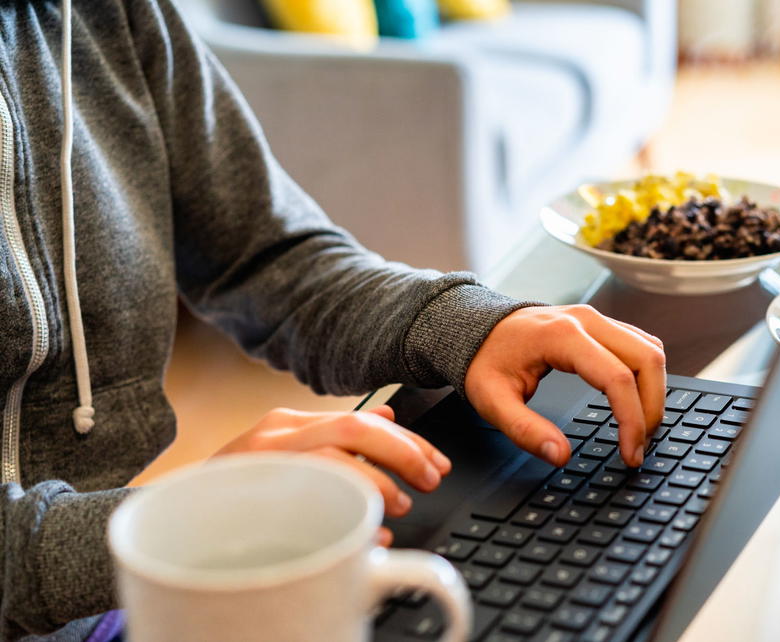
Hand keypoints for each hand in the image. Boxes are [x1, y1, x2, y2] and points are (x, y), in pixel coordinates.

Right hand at [213, 405, 450, 545]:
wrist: (168, 521)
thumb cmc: (233, 493)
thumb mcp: (286, 453)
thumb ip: (335, 436)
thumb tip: (390, 418)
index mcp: (285, 425)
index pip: (361, 420)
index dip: (409, 441)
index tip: (436, 463)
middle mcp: (273, 438)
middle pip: (355, 430)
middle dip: (405, 454)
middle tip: (430, 479)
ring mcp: (259, 467)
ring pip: (334, 460)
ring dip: (378, 484)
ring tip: (401, 504)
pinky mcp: (248, 500)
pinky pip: (311, 504)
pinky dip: (348, 520)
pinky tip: (368, 535)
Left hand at [465, 305, 665, 467]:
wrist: (478, 328)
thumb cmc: (485, 361)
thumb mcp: (491, 401)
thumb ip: (524, 430)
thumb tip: (560, 456)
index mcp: (562, 336)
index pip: (617, 378)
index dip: (632, 420)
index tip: (631, 454)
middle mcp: (586, 320)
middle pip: (647, 359)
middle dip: (653, 408)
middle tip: (640, 446)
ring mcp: (596, 318)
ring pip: (651, 350)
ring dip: (656, 391)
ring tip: (641, 429)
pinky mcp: (601, 324)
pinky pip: (641, 345)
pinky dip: (647, 376)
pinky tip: (637, 403)